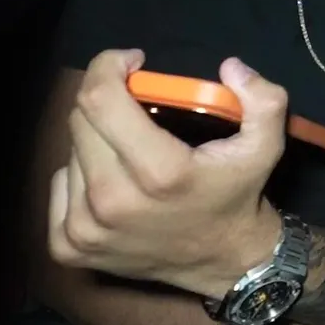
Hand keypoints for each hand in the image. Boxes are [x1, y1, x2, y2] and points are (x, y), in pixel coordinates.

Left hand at [48, 49, 288, 297]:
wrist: (225, 263)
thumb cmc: (239, 195)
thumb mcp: (265, 146)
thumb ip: (263, 100)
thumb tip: (230, 67)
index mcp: (160, 171)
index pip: (100, 99)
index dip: (108, 66)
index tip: (130, 62)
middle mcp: (114, 201)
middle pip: (81, 120)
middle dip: (106, 101)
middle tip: (136, 108)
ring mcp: (86, 228)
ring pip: (70, 153)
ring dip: (97, 141)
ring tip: (131, 153)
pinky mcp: (69, 246)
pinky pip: (58, 187)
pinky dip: (79, 177)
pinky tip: (113, 185)